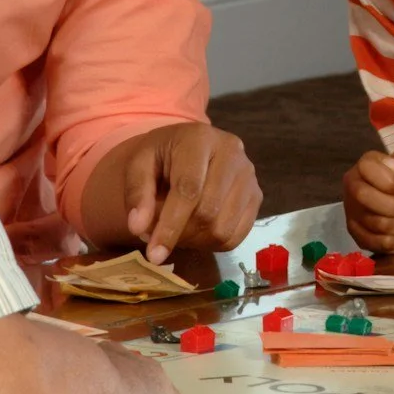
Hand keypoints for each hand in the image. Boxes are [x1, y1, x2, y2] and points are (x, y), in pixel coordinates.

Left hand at [110, 122, 262, 263]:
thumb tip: (138, 228)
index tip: (154, 254)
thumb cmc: (162, 156)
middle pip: (208, 212)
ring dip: (196, 241)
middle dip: (180, 234)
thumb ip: (137, 194)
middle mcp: (232, 153)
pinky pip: (237, 236)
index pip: (189, 190)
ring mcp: (249, 176)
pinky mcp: (257, 196)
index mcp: (200, 139)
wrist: (188, 147)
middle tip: (159, 238)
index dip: (170, 225)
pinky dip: (212, 243)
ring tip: (178, 231)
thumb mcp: (139, 165)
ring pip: (224, 228)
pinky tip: (196, 232)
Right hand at [344, 147, 393, 252]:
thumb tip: (392, 165)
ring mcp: (352, 212)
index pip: (365, 168)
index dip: (389, 181)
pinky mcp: (357, 235)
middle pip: (362, 195)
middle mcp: (353, 186)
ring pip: (372, 222)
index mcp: (366, 165)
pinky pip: (374, 242)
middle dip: (393, 204)